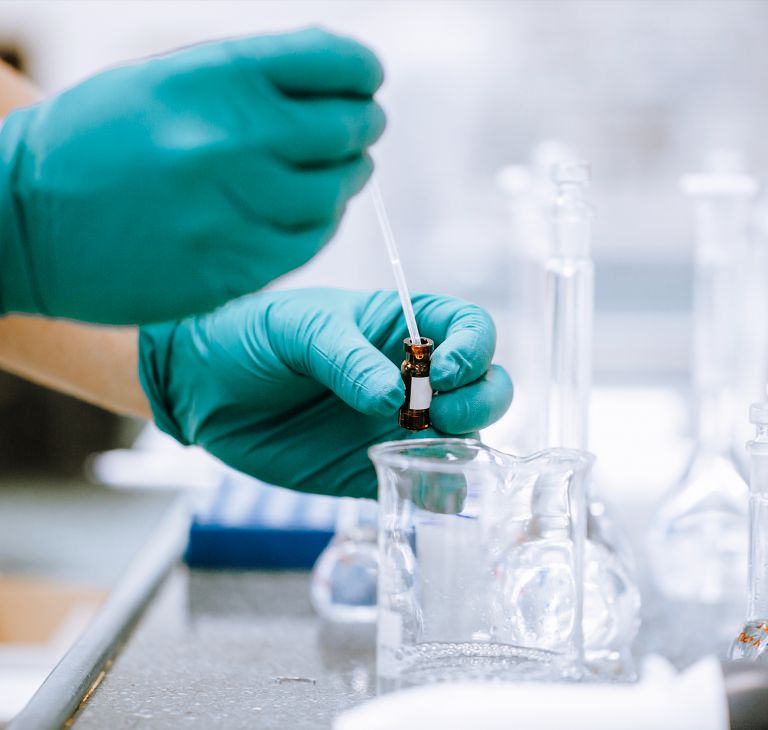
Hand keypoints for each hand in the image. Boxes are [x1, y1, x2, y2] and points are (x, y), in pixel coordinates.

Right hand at [0, 28, 383, 323]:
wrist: (26, 219)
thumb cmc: (98, 141)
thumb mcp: (167, 81)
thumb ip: (252, 80)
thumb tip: (338, 80)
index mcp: (214, 79)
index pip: (332, 62)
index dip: (361, 70)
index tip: (367, 80)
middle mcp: (232, 142)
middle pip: (346, 129)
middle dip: (362, 125)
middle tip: (361, 129)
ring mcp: (235, 211)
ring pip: (335, 193)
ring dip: (347, 178)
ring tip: (340, 171)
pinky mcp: (233, 268)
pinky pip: (308, 242)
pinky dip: (322, 222)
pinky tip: (313, 212)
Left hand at [138, 289, 513, 497]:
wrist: (201, 387)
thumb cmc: (251, 336)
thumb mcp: (297, 328)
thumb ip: (346, 357)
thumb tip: (394, 396)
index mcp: (400, 328)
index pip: (468, 329)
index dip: (473, 348)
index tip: (442, 369)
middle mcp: (410, 376)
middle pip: (483, 386)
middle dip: (480, 400)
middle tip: (438, 412)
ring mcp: (396, 424)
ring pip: (464, 437)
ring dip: (463, 445)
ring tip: (422, 446)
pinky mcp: (372, 468)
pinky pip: (422, 483)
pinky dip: (437, 491)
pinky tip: (422, 489)